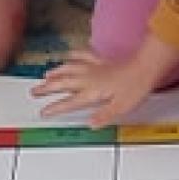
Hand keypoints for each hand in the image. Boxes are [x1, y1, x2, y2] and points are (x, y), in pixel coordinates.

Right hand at [33, 47, 156, 127]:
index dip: (54, 108)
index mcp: (91, 92)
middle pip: (62, 83)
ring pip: (68, 68)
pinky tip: (69, 55)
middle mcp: (89, 79)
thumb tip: (90, 124)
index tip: (43, 112)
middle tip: (34, 92)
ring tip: (45, 76)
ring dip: (55, 72)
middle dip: (46, 88)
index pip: (68, 102)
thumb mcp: (120, 108)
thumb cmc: (135, 87)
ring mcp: (94, 68)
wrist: (145, 66)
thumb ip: (103, 116)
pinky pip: (83, 56)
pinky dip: (73, 55)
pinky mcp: (101, 61)